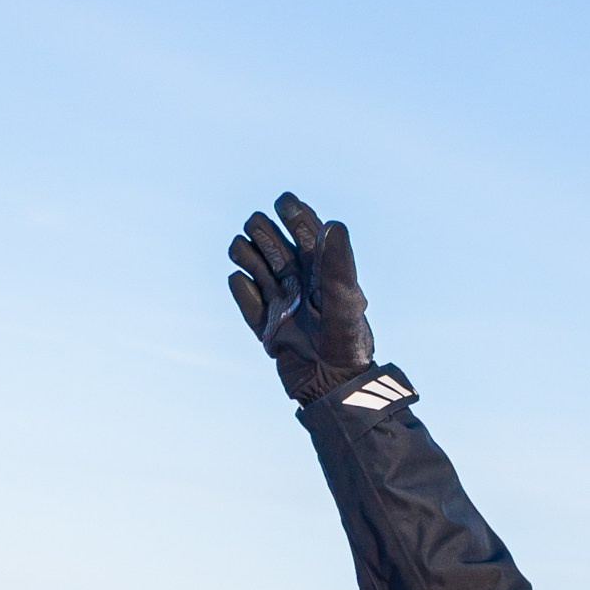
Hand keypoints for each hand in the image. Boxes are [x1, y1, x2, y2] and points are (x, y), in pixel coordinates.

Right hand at [227, 194, 375, 400]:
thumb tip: (332, 223)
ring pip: (251, 260)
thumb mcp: (345, 301)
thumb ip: (338, 265)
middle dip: (262, 231)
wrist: (331, 386)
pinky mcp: (265, 323)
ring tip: (254, 265)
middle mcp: (299, 278)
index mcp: (321, 266)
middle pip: (269, 236)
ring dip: (246, 254)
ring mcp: (280, 299)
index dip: (291, 210)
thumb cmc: (346, 342)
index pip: (302, 225)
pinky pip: (244, 297)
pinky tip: (248, 289)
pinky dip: (242, 290)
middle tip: (268, 245)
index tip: (283, 204)